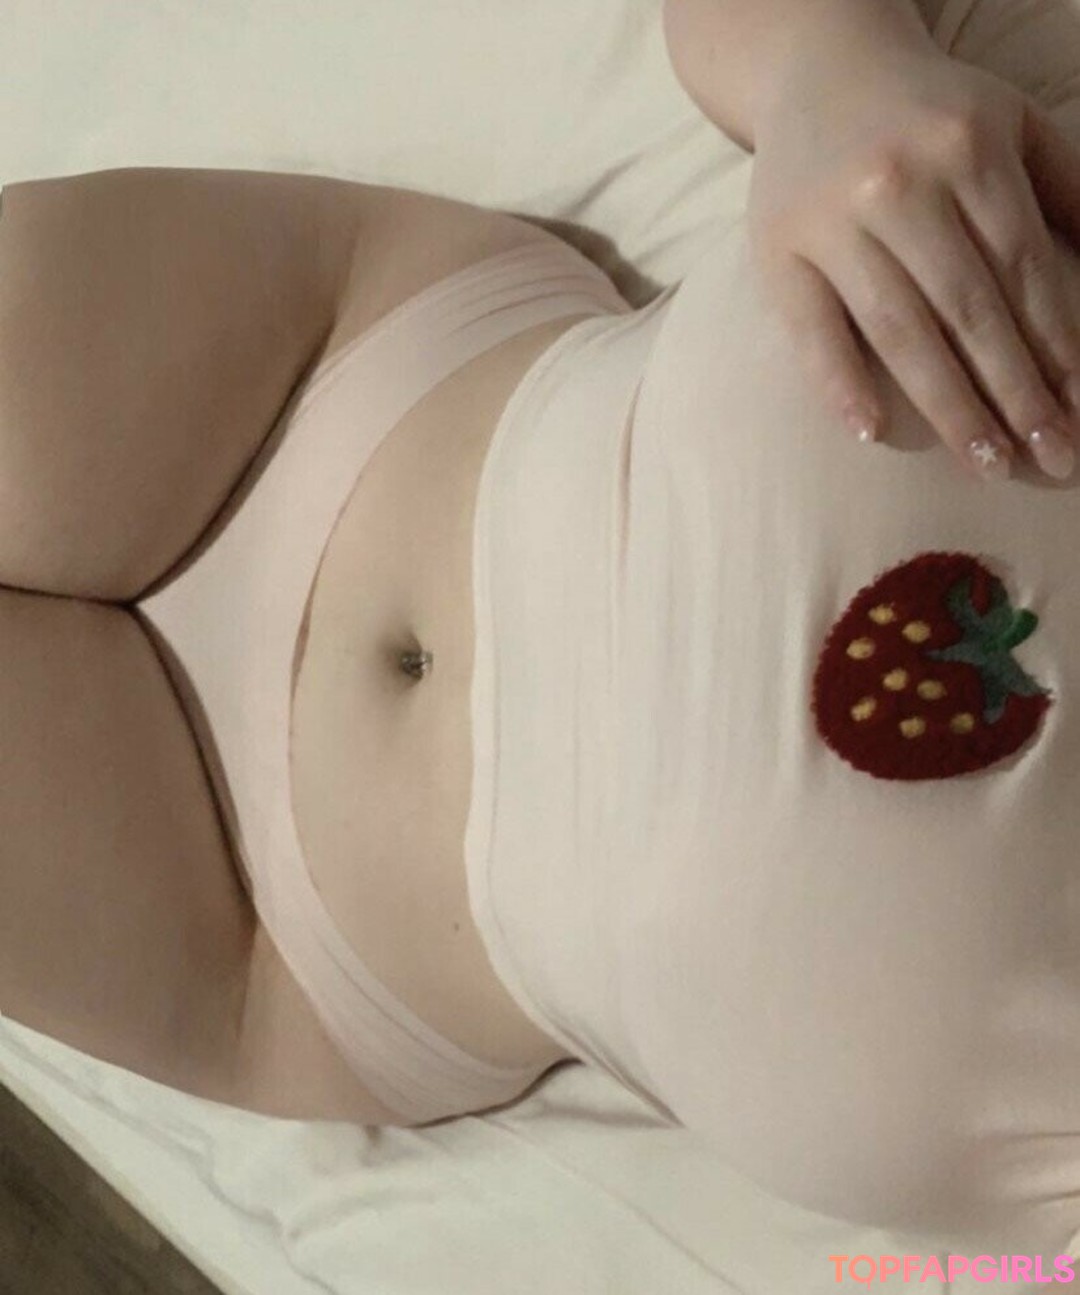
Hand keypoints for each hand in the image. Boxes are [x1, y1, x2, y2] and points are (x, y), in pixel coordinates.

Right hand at [747, 42, 1079, 482]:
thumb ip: (1059, 187)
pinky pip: (812, 330)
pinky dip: (839, 383)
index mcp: (966, 149)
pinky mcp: (779, 252)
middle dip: (1015, 392)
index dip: (1057, 345)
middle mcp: (899, 184)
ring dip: (948, 406)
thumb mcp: (1006, 124)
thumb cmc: (924, 113)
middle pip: (968, 309)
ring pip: (901, 329)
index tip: (1079, 409)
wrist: (815, 69)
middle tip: (1049, 457)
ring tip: (986, 463)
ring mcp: (833, 221)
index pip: (1023, 269)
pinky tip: (871, 433)